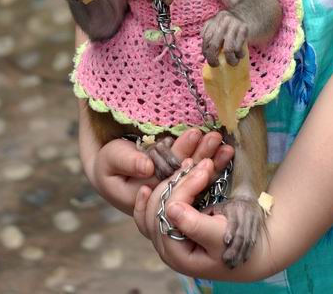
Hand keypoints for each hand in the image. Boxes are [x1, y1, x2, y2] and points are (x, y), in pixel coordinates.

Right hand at [92, 129, 234, 215]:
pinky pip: (197, 173)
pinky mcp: (179, 183)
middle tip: (215, 136)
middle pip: (186, 175)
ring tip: (221, 139)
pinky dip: (210, 160)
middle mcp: (164, 197)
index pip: (170, 176)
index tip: (195, 135)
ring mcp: (173, 191)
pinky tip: (224, 151)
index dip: (183, 155)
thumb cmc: (108, 164)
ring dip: (208, 156)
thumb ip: (127, 161)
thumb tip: (147, 165)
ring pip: (194, 174)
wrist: (110, 170)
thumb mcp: (111, 161)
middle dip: (202, 154)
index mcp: (148, 196)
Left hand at [133, 158, 270, 281]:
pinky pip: (158, 204)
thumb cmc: (239, 246)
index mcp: (177, 255)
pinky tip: (159, 176)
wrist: (251, 251)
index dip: (185, 189)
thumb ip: (196, 225)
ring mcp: (166, 234)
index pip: (169, 215)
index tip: (206, 170)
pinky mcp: (170, 223)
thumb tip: (170, 209)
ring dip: (173, 179)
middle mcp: (166, 246)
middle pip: (158, 207)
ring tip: (192, 163)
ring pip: (156, 202)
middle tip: (203, 164)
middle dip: (180, 181)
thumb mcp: (221, 236)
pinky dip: (163, 188)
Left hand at [202, 11, 248, 65]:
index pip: (206, 38)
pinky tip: (240, 55)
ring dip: (230, 60)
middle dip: (213, 59)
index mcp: (215, 20)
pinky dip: (239, 55)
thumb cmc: (230, 23)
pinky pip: (239, 47)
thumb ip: (209, 30)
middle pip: (214, 45)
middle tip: (216, 65)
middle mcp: (223, 21)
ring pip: (228, 49)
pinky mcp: (244, 29)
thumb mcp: (217, 22)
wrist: (248, 14)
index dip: (206, 51)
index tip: (208, 59)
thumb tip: (204, 45)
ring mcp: (234, 24)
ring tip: (232, 62)